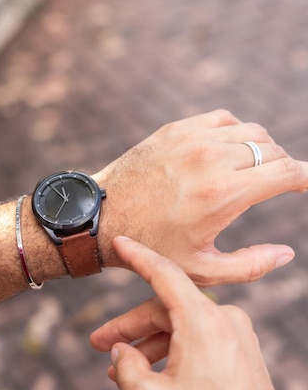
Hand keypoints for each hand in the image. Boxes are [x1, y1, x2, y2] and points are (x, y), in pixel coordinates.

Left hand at [93, 109, 307, 284]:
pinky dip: (236, 132)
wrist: (102, 218)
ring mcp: (192, 139)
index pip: (287, 172)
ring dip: (263, 148)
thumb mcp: (202, 271)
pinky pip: (223, 119)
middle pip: (272, 150)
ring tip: (257, 168)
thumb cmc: (152, 247)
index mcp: (224, 194)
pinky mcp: (175, 129)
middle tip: (279, 183)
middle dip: (283, 167)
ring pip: (251, 131)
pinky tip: (230, 149)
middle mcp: (212, 159)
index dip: (307, 178)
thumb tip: (287, 252)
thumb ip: (251, 265)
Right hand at [93, 237, 298, 389]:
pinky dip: (175, 350)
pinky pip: (201, 340)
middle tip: (98, 345)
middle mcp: (225, 319)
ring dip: (150, 344)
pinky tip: (154, 373)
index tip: (120, 242)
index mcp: (203, 320)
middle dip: (130, 327)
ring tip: (121, 370)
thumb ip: (123, 366)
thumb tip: (121, 351)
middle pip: (166, 309)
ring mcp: (238, 336)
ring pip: (183, 326)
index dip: (137, 256)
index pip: (164, 273)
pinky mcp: (244, 353)